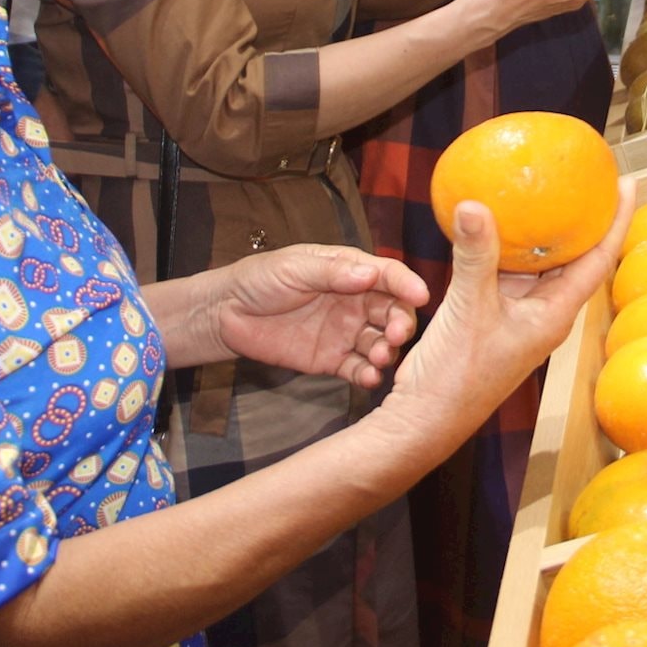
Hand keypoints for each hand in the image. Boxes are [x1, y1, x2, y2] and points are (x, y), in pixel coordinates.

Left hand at [210, 246, 430, 389]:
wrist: (225, 314)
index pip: (387, 275)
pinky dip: (369, 374)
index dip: (406, 284)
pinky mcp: (332, 360)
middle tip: (396, 335)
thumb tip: (370, 274)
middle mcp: (355, 301)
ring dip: (387, 350)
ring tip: (382, 358)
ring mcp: (346, 332)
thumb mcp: (294, 268)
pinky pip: (358, 368)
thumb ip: (332, 273)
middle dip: (400, 322)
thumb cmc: (259, 279)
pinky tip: (370, 378)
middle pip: (391, 311)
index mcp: (349, 271)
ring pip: (380, 342)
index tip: (421, 296)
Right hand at [383, 180, 635, 445]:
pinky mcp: (491, 313)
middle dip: (584, 219)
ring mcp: (518, 313)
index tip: (628, 184)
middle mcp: (543, 312)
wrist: (426, 417)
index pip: (599, 261)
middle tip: (588, 177)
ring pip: (540, 263)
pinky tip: (496, 219)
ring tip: (549, 187)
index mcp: (554, 315)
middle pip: (575, 258)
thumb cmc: (458, 376)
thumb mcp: (468, 308)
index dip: (616, 222)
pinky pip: (507, 270)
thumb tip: (475, 204)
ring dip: (545, 230)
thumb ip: (474, 255)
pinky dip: (506, 244)